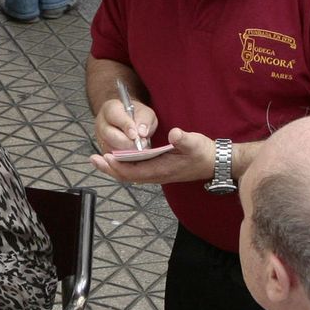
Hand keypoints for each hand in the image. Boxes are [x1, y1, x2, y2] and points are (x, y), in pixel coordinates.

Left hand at [90, 128, 216, 185]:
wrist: (216, 163)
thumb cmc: (205, 153)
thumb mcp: (196, 143)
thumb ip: (184, 139)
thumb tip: (174, 133)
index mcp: (162, 170)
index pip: (134, 171)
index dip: (119, 166)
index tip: (106, 157)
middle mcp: (157, 175)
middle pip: (127, 176)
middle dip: (109, 168)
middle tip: (93, 159)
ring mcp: (157, 174)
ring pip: (130, 174)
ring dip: (114, 167)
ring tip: (99, 159)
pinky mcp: (158, 170)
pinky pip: (136, 171)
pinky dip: (123, 166)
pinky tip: (116, 157)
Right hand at [94, 96, 155, 154]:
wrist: (130, 121)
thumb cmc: (136, 116)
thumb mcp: (145, 112)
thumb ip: (144, 120)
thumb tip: (141, 132)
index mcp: (110, 108)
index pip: (115, 116)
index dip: (126, 126)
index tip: (136, 135)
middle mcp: (101, 123)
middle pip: (109, 135)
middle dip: (127, 142)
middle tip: (141, 144)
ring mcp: (100, 138)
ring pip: (110, 148)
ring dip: (126, 151)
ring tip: (139, 148)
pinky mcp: (103, 150)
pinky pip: (112, 158)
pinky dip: (124, 158)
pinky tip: (133, 154)